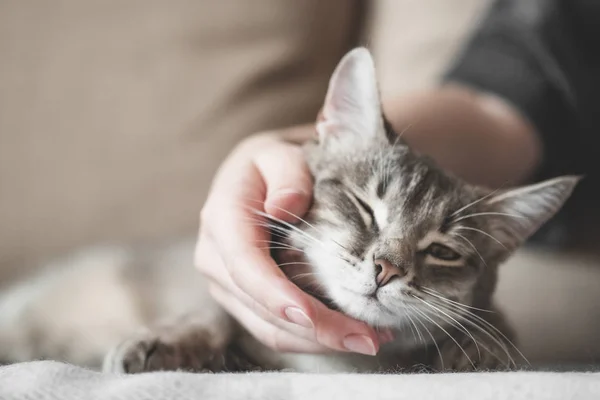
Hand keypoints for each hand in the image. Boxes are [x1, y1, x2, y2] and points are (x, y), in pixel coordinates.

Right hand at [195, 126, 383, 354]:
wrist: (256, 180)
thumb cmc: (274, 167)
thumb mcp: (280, 155)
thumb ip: (287, 175)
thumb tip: (284, 207)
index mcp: (222, 218)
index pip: (245, 264)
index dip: (276, 294)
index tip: (313, 316)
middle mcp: (215, 258)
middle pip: (261, 307)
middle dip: (314, 328)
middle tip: (369, 337)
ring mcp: (226, 284)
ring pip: (269, 329)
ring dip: (319, 341)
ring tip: (370, 338)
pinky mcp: (243, 300)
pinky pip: (275, 331)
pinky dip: (313, 339)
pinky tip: (349, 333)